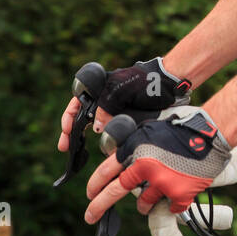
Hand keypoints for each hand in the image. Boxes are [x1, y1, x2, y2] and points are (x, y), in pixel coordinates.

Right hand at [57, 57, 190, 151]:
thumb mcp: (121, 89)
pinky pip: (115, 136)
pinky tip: (107, 154)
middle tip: (65, 148)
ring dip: (88, 141)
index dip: (68, 117)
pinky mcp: (129, 123)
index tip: (66, 131)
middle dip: (71, 133)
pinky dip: (108, 145)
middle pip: (82, 119)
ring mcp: (117, 114)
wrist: (171, 85)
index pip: (77, 102)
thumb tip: (94, 128)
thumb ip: (105, 107)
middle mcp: (106, 103)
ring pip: (98, 131)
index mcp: (101, 89)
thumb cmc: (146, 81)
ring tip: (81, 154)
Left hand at [84, 109, 231, 222]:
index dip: (95, 185)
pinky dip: (174, 202)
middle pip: (115, 192)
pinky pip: (171, 207)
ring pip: (144, 202)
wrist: (210, 133)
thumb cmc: (184, 126)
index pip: (105, 171)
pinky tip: (180, 191)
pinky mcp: (178, 193)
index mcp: (135, 148)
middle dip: (99, 206)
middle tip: (90, 216)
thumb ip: (136, 146)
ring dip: (146, 203)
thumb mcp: (151, 130)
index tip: (90, 194)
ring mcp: (161, 182)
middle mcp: (144, 167)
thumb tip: (125, 160)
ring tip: (152, 199)